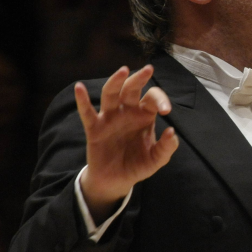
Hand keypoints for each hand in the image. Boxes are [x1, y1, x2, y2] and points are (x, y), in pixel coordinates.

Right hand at [75, 65, 177, 220]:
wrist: (117, 181)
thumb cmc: (137, 165)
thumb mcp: (156, 159)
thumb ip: (167, 148)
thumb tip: (171, 131)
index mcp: (144, 115)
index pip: (152, 99)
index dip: (161, 100)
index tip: (166, 111)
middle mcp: (127, 112)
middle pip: (131, 89)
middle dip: (139, 79)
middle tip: (148, 70)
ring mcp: (110, 118)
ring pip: (110, 95)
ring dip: (115, 81)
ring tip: (123, 71)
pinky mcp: (94, 129)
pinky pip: (87, 112)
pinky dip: (82, 100)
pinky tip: (79, 87)